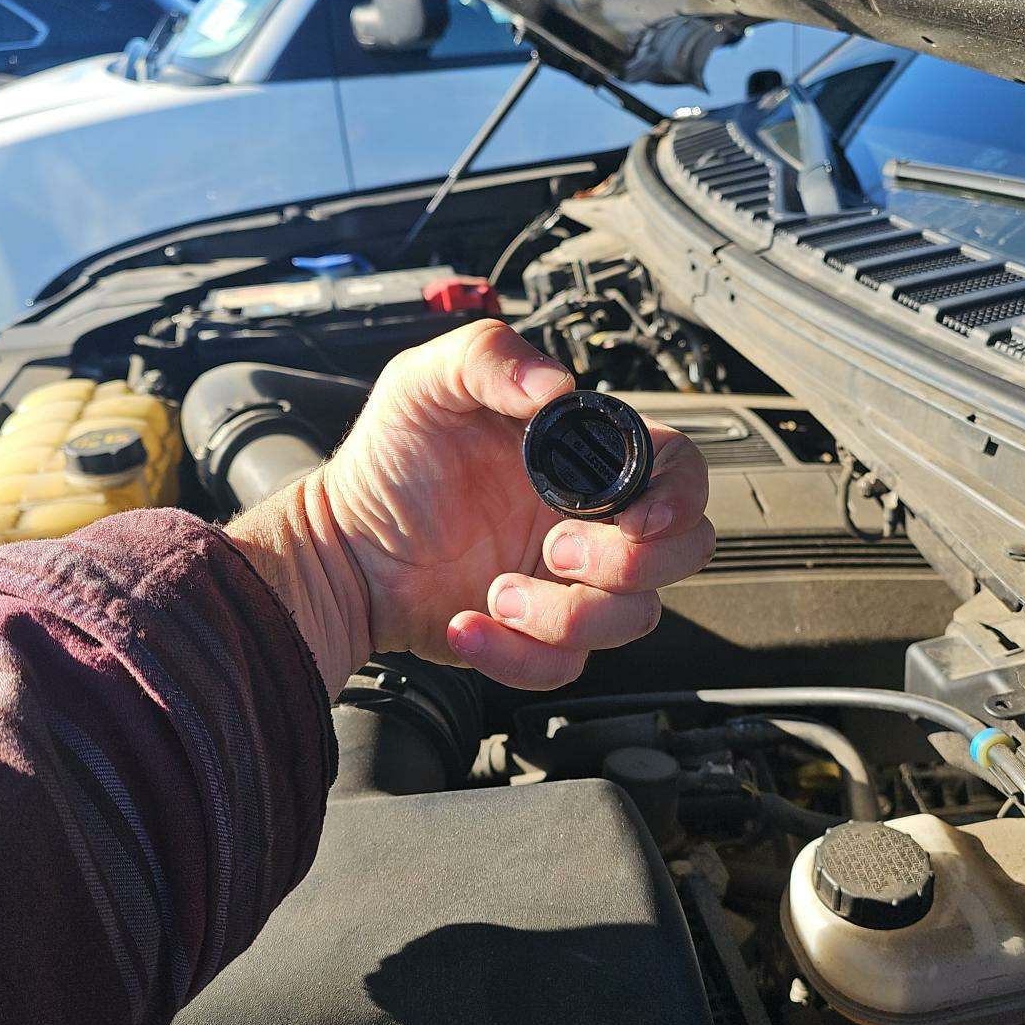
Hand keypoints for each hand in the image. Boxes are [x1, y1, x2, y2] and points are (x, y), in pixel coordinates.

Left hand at [228, 320, 713, 694]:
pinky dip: (516, 653)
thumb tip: (558, 385)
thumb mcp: (427, 382)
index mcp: (584, 462)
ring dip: (566, 613)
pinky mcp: (538, 639)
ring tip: (497, 589)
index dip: (678, 497)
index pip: (678, 473)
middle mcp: (589, 523)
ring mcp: (569, 586)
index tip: (637, 515)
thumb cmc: (388, 464)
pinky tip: (467, 622)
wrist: (343, 546)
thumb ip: (491, 357)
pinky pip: (565, 667)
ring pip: (632, 619)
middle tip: (556, 549)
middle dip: (631, 562)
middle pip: (682, 553)